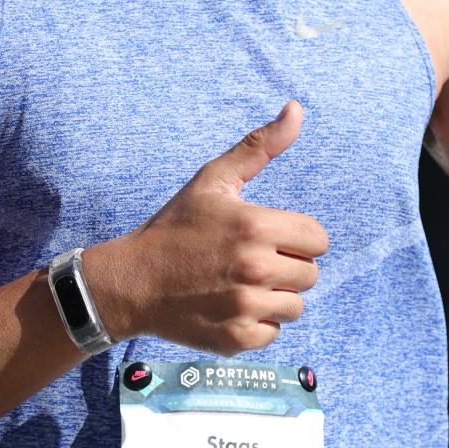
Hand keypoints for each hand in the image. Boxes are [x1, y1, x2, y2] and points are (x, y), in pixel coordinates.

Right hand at [95, 100, 329, 355]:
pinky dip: (256, 324)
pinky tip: (228, 308)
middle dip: (286, 268)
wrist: (130, 282)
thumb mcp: (213, 181)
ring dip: (274, 298)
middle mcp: (255, 269)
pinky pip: (273, 333)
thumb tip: (297, 108)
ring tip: (239, 285)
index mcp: (256, 227)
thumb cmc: (175, 227)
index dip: (296, 238)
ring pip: (295, 307)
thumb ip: (260, 146)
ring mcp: (245, 307)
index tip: (269, 238)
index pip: (318, 240)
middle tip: (249, 263)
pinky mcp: (237, 339)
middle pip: (310, 275)